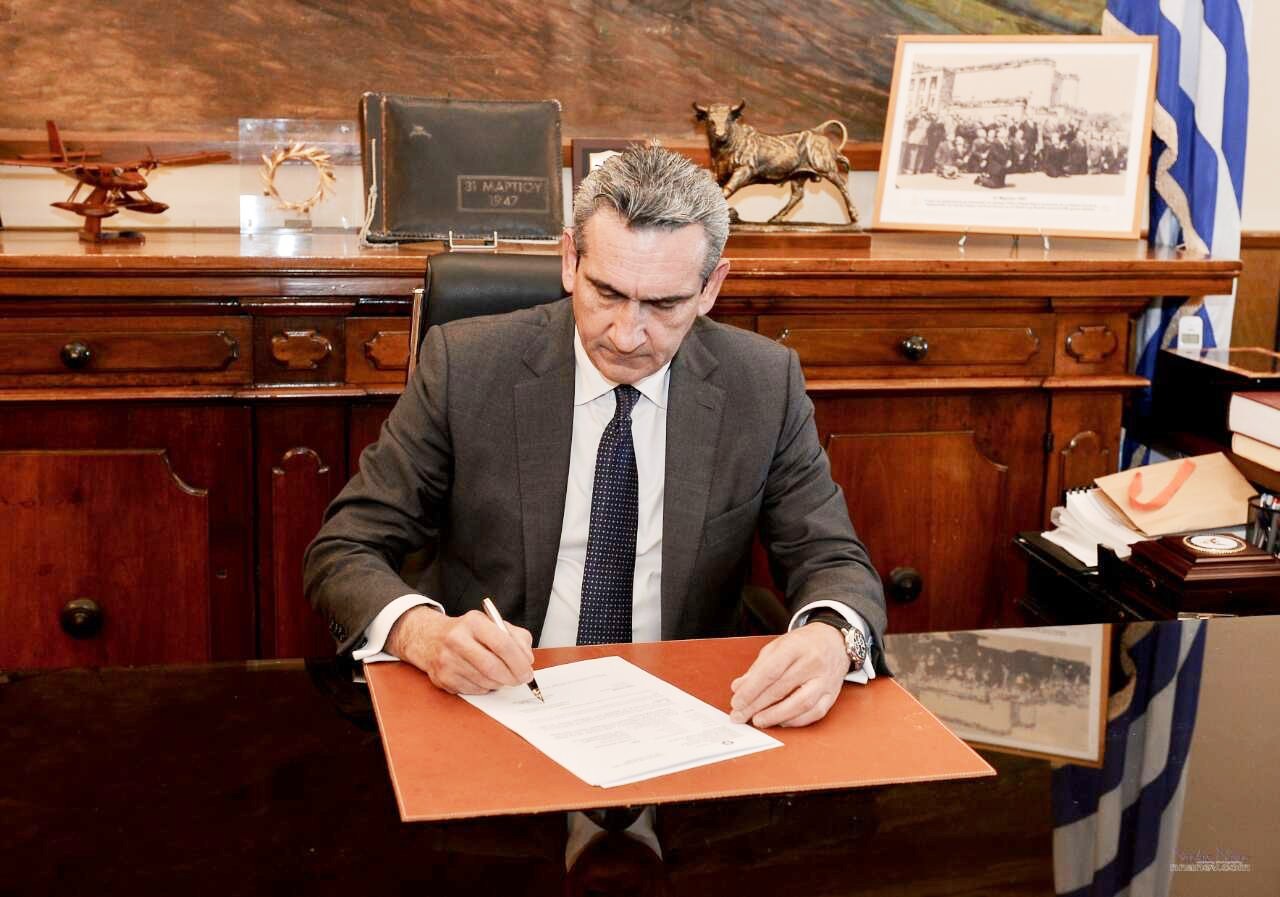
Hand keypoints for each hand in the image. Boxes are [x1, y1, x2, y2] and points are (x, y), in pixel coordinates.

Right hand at [385, 605, 534, 694]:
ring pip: (484, 681)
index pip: (502, 644)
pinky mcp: (442, 678)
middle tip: (521, 680)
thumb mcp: (494, 625)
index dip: (519, 662)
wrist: (431, 638)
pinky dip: (485, 688)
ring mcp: (447, 660)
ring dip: (499, 683)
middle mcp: (456, 639)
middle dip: (512, 677)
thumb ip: (517, 638)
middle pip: (492, 667)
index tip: (528, 672)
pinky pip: (473, 690)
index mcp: (473, 622)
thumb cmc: (469, 633)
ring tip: (502, 676)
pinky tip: (484, 678)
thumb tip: (527, 660)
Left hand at [728, 622, 848, 727]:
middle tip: (740, 716)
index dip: (751, 690)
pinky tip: (780, 722)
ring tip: (758, 721)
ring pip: (800, 704)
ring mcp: (824, 680)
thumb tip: (739, 688)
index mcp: (795, 646)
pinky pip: (815, 712)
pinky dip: (796, 721)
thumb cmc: (803, 644)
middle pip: (781, 689)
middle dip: (757, 705)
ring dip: (776, 716)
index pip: (769, 672)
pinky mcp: (832, 694)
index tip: (736, 702)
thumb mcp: (778, 646)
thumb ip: (758, 667)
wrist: (835, 641)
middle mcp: (812, 663)